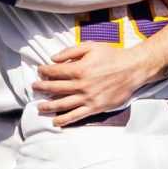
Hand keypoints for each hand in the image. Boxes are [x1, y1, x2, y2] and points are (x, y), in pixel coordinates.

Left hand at [32, 40, 152, 125]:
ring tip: (39, 107)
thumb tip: (53, 58)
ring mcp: (88, 98)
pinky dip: (64, 119)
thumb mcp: (91, 47)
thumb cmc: (112, 56)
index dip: (44, 71)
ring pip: (62, 104)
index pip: (55, 72)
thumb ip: (70, 52)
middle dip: (42, 88)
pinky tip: (55, 121)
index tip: (39, 71)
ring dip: (48, 106)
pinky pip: (76, 115)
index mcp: (79, 69)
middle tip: (34, 88)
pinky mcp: (95, 107)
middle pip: (55, 88)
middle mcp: (81, 85)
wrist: (133, 69)